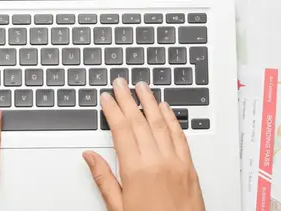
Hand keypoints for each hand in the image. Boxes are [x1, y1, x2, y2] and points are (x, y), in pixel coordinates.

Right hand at [83, 78, 205, 210]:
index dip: (112, 110)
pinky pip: (180, 135)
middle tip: (120, 82)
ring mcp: (176, 162)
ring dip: (150, 102)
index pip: (121, 130)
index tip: (106, 97)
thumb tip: (90, 156)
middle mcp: (157, 161)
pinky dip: (172, 119)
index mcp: (135, 170)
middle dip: (128, 99)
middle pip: (140, 121)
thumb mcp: (117, 207)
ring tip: (142, 86)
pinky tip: (166, 108)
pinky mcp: (190, 167)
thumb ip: (104, 178)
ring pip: (161, 123)